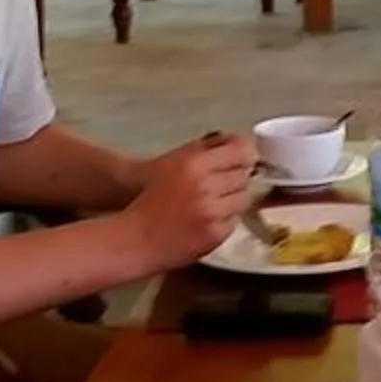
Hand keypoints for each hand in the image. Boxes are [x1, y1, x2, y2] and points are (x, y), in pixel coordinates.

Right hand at [122, 133, 256, 263]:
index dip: (244, 156)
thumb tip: (241, 143)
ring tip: (212, 205)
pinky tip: (206, 221)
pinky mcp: (215, 233)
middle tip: (220, 186)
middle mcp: (204, 185)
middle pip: (243, 176)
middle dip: (235, 180)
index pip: (239, 151)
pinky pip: (235, 221)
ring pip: (243, 198)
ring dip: (232, 201)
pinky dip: (225, 220)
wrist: (136, 238)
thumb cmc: (152, 198)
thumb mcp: (174, 162)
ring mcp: (211, 210)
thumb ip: (206, 149)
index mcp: (193, 163)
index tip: (243, 160)